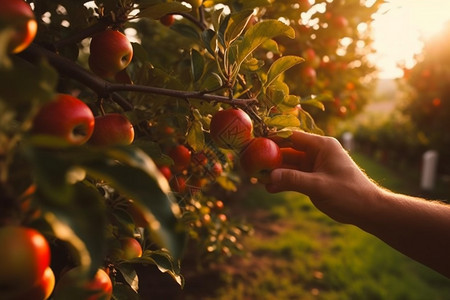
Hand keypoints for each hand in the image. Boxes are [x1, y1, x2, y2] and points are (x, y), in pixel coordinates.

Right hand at [265, 131, 379, 223]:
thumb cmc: (349, 194)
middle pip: (288, 151)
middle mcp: (317, 153)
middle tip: (252, 164)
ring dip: (275, 172)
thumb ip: (293, 180)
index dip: (273, 139)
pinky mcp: (314, 178)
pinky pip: (294, 177)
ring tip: (257, 179)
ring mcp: (315, 166)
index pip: (292, 137)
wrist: (368, 210)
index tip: (255, 143)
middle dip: (270, 158)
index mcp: (322, 146)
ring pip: (289, 165)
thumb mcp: (319, 186)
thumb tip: (269, 177)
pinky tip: (269, 188)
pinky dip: (283, 181)